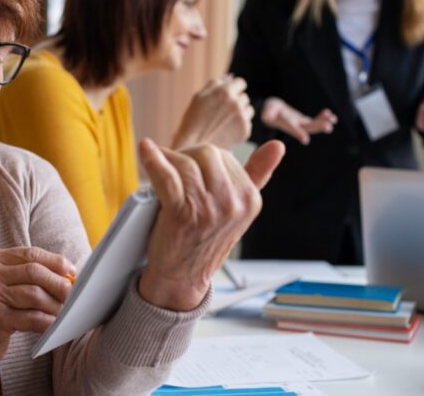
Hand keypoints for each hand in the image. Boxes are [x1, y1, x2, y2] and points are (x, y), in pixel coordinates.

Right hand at [0, 247, 74, 366]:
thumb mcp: (1, 282)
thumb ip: (26, 273)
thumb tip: (66, 274)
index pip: (30, 254)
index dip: (55, 261)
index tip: (70, 271)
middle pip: (34, 272)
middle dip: (58, 282)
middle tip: (70, 293)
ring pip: (35, 294)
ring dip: (54, 304)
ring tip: (61, 311)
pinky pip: (32, 318)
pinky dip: (47, 321)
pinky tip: (52, 324)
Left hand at [137, 138, 284, 310]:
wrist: (182, 277)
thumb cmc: (204, 240)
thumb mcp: (238, 210)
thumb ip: (257, 176)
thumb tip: (278, 146)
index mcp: (249, 199)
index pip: (224, 156)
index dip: (200, 158)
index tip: (188, 166)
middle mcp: (233, 204)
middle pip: (206, 153)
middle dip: (186, 155)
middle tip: (172, 166)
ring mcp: (208, 209)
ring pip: (186, 162)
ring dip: (168, 159)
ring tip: (158, 164)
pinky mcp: (182, 213)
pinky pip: (166, 175)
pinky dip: (152, 160)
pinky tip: (146, 149)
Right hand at [172, 77, 254, 149]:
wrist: (193, 147)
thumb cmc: (192, 121)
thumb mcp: (199, 97)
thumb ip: (215, 84)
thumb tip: (228, 77)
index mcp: (224, 91)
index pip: (240, 82)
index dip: (235, 89)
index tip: (230, 96)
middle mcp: (236, 102)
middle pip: (244, 97)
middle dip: (236, 102)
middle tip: (223, 113)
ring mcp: (242, 117)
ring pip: (248, 109)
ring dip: (240, 113)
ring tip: (224, 123)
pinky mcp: (245, 130)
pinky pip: (248, 123)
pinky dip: (239, 126)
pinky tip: (226, 131)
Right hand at [261, 97, 336, 144]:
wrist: (270, 112)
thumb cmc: (268, 111)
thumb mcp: (266, 112)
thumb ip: (267, 114)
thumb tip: (266, 116)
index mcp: (283, 125)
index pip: (290, 128)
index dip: (297, 132)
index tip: (306, 139)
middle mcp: (293, 127)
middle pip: (306, 128)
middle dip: (317, 126)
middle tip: (328, 127)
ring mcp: (299, 125)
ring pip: (312, 125)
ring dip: (322, 123)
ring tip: (333, 119)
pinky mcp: (302, 121)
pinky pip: (314, 121)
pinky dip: (322, 117)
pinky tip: (330, 114)